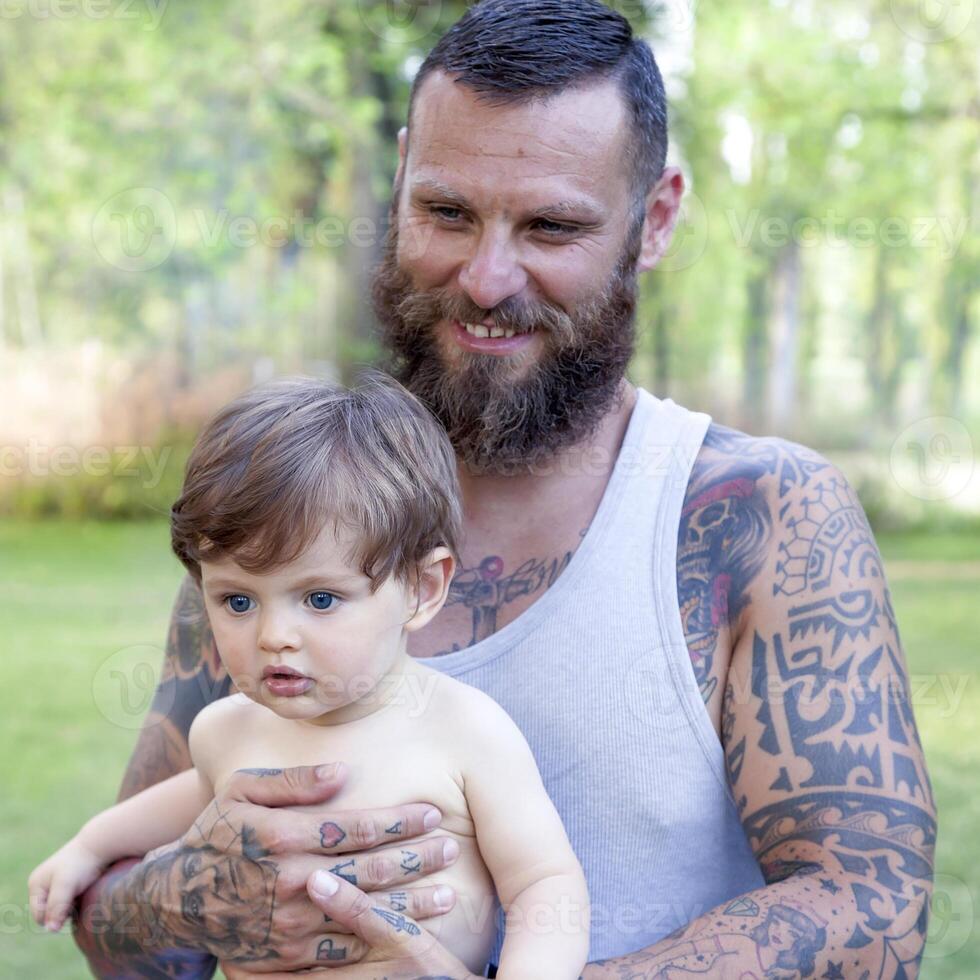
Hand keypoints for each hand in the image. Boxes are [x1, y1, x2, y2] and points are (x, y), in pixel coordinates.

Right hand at [29, 837, 105, 931]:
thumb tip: (51, 930)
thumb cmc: (81, 864)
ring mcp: (56, 884)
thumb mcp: (66, 886)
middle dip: (62, 913)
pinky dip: (77, 903)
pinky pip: (70, 902)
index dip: (54, 918)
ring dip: (71, 908)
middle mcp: (43, 885)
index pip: (39, 916)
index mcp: (36, 884)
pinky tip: (85, 895)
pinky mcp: (70, 884)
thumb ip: (57, 907)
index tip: (71, 907)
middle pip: (49, 913)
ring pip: (60, 909)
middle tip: (77, 901)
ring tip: (82, 896)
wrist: (100, 846)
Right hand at [133, 764, 459, 971]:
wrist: (178, 902)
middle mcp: (290, 881)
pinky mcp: (289, 957)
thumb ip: (293, 779)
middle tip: (452, 849)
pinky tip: (408, 934)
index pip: (355, 827)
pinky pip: (343, 953)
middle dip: (416, 860)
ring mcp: (290, 924)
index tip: (432, 813)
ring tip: (448, 896)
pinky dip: (379, 942)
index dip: (398, 821)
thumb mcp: (241, 790)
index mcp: (282, 836)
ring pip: (364, 914)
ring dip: (410, 906)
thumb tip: (342, 771)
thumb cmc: (217, 835)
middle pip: (369, 871)